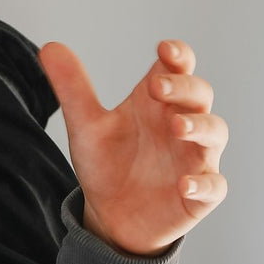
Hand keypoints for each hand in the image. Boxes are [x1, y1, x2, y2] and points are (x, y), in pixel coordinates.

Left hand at [38, 39, 227, 255]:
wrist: (109, 217)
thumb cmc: (106, 164)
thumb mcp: (85, 126)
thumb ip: (72, 88)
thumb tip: (49, 46)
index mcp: (156, 102)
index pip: (177, 68)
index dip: (177, 55)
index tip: (163, 49)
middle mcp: (180, 123)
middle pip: (199, 94)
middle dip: (184, 87)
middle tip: (157, 87)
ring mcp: (194, 158)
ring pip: (214, 132)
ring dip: (200, 126)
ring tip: (176, 126)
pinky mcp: (199, 194)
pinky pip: (214, 186)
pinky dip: (204, 183)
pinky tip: (184, 184)